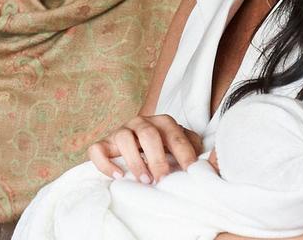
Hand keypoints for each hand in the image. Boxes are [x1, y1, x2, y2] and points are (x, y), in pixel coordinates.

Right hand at [87, 114, 201, 183]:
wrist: (139, 143)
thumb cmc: (166, 149)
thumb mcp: (182, 145)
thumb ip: (193, 148)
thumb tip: (206, 164)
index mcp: (163, 122)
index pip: (175, 136)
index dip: (183, 154)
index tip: (189, 172)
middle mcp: (140, 122)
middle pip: (147, 134)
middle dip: (156, 159)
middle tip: (162, 179)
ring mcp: (120, 131)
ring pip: (122, 137)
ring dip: (134, 160)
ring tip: (144, 179)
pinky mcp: (104, 143)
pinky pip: (97, 149)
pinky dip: (105, 163)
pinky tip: (118, 176)